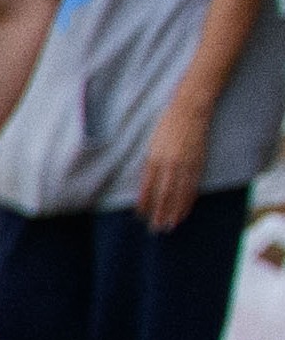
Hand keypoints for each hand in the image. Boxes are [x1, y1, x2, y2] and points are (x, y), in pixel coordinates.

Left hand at [139, 109, 216, 235]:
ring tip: (169, 226)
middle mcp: (169, 164)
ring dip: (174, 212)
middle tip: (155, 229)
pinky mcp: (198, 163)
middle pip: (163, 195)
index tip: (140, 216)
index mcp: (154, 159)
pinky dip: (188, 201)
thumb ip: (149, 164)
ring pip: (178, 194)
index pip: (147, 188)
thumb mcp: (152, 144)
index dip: (144, 203)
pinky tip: (184, 211)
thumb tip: (146, 184)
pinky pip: (192, 187)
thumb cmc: (167, 126)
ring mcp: (185, 165)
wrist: (190, 111)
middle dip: (159, 213)